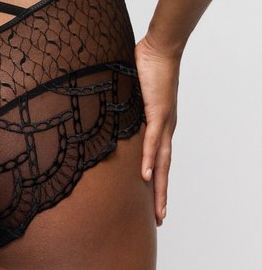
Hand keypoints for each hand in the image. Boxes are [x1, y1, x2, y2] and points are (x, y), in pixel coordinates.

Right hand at [134, 33, 180, 226]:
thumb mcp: (130, 96)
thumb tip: (103, 116)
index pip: (159, 161)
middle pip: (165, 170)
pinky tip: (146, 178)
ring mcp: (164, 124)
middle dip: (161, 197)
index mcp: (159, 127)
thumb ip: (121, 110)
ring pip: (162, 163)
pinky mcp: (159, 114)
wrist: (160, 48)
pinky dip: (150, 161)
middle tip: (159, 220)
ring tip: (157, 211)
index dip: (157, 184)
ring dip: (160, 188)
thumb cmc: (146, 67)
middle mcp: (165, 130)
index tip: (153, 203)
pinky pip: (153, 143)